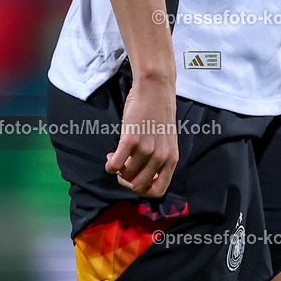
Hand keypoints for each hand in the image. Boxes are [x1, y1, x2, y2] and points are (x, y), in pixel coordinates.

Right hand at [105, 76, 178, 197]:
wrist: (155, 89)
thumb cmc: (158, 112)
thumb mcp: (166, 141)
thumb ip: (159, 159)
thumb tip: (140, 176)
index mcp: (171, 159)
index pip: (159, 191)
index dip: (144, 190)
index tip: (136, 180)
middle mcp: (161, 157)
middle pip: (139, 187)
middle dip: (127, 181)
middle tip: (122, 169)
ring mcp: (146, 150)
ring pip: (125, 175)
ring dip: (117, 169)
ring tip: (116, 156)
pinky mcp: (131, 140)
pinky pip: (114, 165)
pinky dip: (109, 165)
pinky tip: (109, 157)